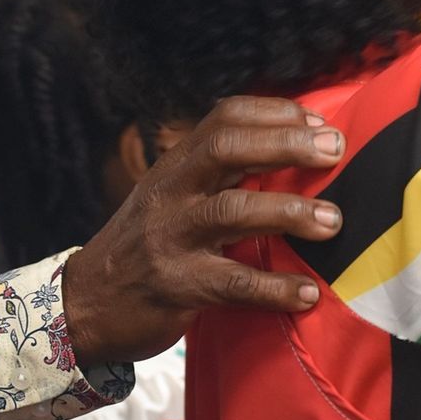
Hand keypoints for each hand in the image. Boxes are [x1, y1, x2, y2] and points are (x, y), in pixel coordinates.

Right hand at [61, 96, 344, 366]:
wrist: (84, 306)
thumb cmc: (145, 249)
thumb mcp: (171, 200)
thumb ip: (219, 178)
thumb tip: (295, 154)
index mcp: (175, 168)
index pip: (223, 119)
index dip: (275, 113)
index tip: (320, 123)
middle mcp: (170, 194)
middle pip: (226, 150)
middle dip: (285, 144)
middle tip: (336, 152)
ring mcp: (170, 240)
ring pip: (230, 211)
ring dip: (288, 211)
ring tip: (333, 221)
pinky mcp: (175, 288)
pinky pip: (233, 284)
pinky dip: (275, 288)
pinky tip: (308, 292)